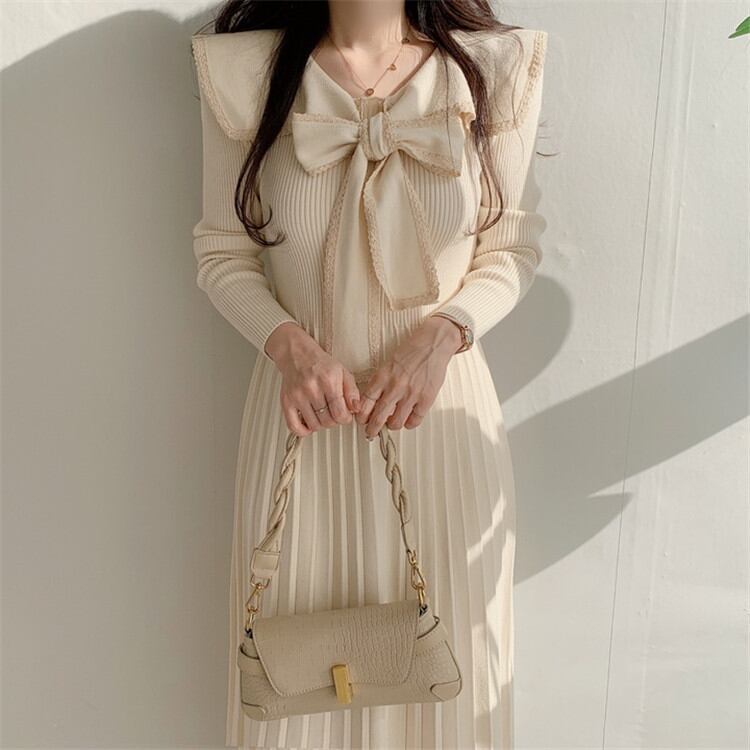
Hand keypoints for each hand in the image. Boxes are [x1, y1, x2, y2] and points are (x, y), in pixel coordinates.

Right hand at [265, 322, 360, 436]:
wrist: (297, 354)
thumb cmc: (320, 364)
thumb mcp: (343, 373)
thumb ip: (352, 392)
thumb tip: (356, 409)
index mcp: (328, 380)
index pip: (340, 413)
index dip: (346, 418)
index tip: (345, 415)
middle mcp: (311, 388)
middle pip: (327, 421)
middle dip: (334, 421)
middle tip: (334, 413)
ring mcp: (297, 396)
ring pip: (313, 425)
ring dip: (321, 424)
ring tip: (322, 415)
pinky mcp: (286, 401)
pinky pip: (293, 426)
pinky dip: (302, 431)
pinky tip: (308, 424)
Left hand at [355, 315, 461, 438]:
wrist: (433, 343)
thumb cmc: (412, 350)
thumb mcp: (389, 363)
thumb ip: (381, 381)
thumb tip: (373, 401)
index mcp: (383, 376)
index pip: (366, 402)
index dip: (362, 415)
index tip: (361, 420)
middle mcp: (395, 386)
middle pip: (378, 416)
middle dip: (372, 428)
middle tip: (371, 432)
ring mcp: (411, 393)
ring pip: (396, 422)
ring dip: (392, 426)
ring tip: (392, 423)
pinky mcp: (427, 398)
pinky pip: (415, 420)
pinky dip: (410, 423)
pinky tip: (408, 420)